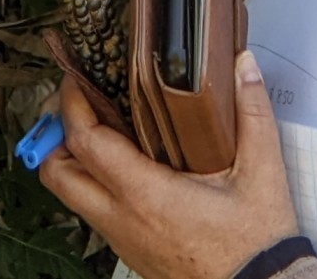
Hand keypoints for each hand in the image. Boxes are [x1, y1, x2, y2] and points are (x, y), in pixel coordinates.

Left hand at [38, 52, 299, 278]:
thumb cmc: (256, 243)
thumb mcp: (262, 173)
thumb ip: (253, 112)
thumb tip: (244, 65)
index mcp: (146, 196)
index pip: (85, 143)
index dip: (72, 105)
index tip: (76, 78)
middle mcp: (124, 220)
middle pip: (57, 174)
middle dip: (54, 135)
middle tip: (75, 105)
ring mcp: (123, 239)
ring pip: (71, 196)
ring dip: (72, 160)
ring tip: (96, 127)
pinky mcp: (130, 250)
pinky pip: (93, 212)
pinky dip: (91, 183)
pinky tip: (122, 162)